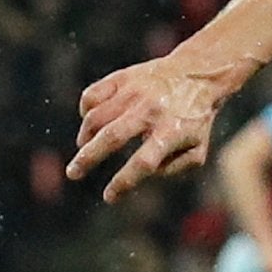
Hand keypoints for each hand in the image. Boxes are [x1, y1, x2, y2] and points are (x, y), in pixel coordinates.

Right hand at [70, 56, 229, 201]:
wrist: (198, 74)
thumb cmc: (194, 120)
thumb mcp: (197, 150)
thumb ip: (174, 169)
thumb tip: (145, 174)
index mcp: (170, 132)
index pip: (143, 163)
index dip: (123, 182)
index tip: (109, 197)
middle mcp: (150, 111)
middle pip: (112, 137)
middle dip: (88, 158)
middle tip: (73, 173)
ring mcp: (135, 92)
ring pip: (97, 116)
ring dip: (86, 136)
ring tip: (83, 148)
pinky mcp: (123, 77)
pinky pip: (93, 94)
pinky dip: (85, 109)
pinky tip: (89, 120)